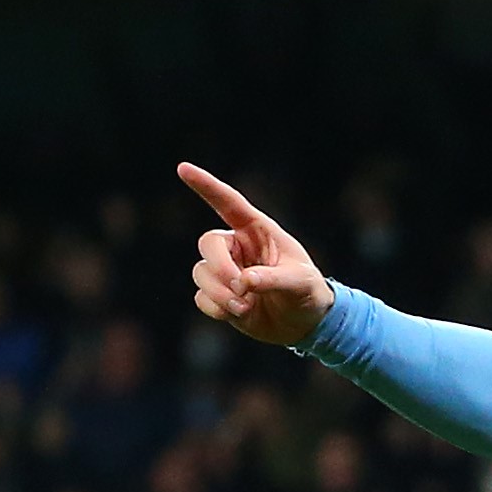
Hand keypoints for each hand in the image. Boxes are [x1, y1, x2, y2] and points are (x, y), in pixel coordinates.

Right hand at [180, 163, 334, 348]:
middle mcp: (237, 247)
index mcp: (258, 231)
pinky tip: (240, 313)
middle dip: (220, 267)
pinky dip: (217, 308)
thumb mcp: (301, 282)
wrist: (306, 323)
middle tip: (241, 288)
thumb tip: (243, 281)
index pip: (228, 203)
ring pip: (201, 273)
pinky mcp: (219, 295)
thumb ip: (274, 279)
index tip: (183, 168)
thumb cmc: (308, 292)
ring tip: (245, 307)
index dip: (206, 185)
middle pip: (208, 243)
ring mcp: (226, 271)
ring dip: (219, 293)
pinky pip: (202, 297)